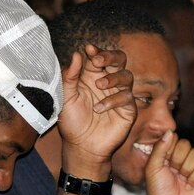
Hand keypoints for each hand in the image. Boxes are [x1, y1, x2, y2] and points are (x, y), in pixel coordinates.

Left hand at [58, 45, 135, 172]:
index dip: (96, 51)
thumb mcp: (66, 97)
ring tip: (99, 86)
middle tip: (98, 60)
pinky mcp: (128, 109)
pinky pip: (127, 97)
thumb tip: (76, 54)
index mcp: (92, 77)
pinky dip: (113, 100)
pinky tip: (99, 109)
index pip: (98, 58)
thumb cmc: (72, 122)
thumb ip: (69, 77)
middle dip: (110, 56)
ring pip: (126, 76)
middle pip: (119, 60)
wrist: (81, 146)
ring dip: (113, 78)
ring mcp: (120, 95)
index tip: (88, 48)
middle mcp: (108, 83)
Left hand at [145, 130, 193, 194]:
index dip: (169, 148)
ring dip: (186, 167)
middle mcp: (181, 158)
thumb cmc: (158, 191)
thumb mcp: (153, 168)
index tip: (163, 162)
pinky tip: (189, 185)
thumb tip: (170, 131)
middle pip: (186, 144)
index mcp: (167, 155)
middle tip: (172, 171)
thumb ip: (160, 148)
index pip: (173, 139)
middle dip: (177, 158)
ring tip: (181, 179)